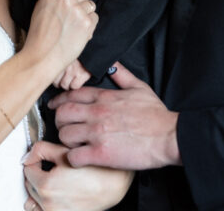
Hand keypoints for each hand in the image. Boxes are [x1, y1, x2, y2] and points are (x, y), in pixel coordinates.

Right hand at [23, 0, 97, 80]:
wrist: (42, 58)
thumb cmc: (40, 34)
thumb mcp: (42, 6)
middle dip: (79, 4)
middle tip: (68, 19)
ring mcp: (78, 10)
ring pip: (90, 5)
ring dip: (85, 15)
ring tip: (72, 27)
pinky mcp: (87, 23)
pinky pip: (95, 18)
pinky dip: (89, 26)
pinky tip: (77, 33)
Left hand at [23, 141, 132, 210]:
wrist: (112, 185)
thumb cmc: (92, 169)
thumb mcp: (64, 152)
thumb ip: (40, 150)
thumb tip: (27, 156)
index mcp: (46, 184)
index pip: (27, 169)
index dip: (35, 160)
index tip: (45, 159)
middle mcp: (48, 203)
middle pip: (29, 185)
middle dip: (37, 174)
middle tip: (52, 168)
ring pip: (34, 200)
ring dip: (39, 190)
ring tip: (54, 181)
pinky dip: (44, 204)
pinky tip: (56, 194)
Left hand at [50, 62, 180, 170]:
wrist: (168, 136)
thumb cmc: (156, 115)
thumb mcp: (139, 87)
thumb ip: (122, 74)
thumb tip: (112, 64)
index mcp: (105, 97)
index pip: (72, 94)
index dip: (59, 100)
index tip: (54, 106)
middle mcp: (97, 112)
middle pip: (63, 113)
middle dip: (59, 120)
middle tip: (62, 126)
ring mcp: (98, 133)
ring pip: (64, 134)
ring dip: (65, 140)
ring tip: (71, 143)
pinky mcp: (101, 154)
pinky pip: (74, 156)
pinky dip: (72, 158)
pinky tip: (79, 158)